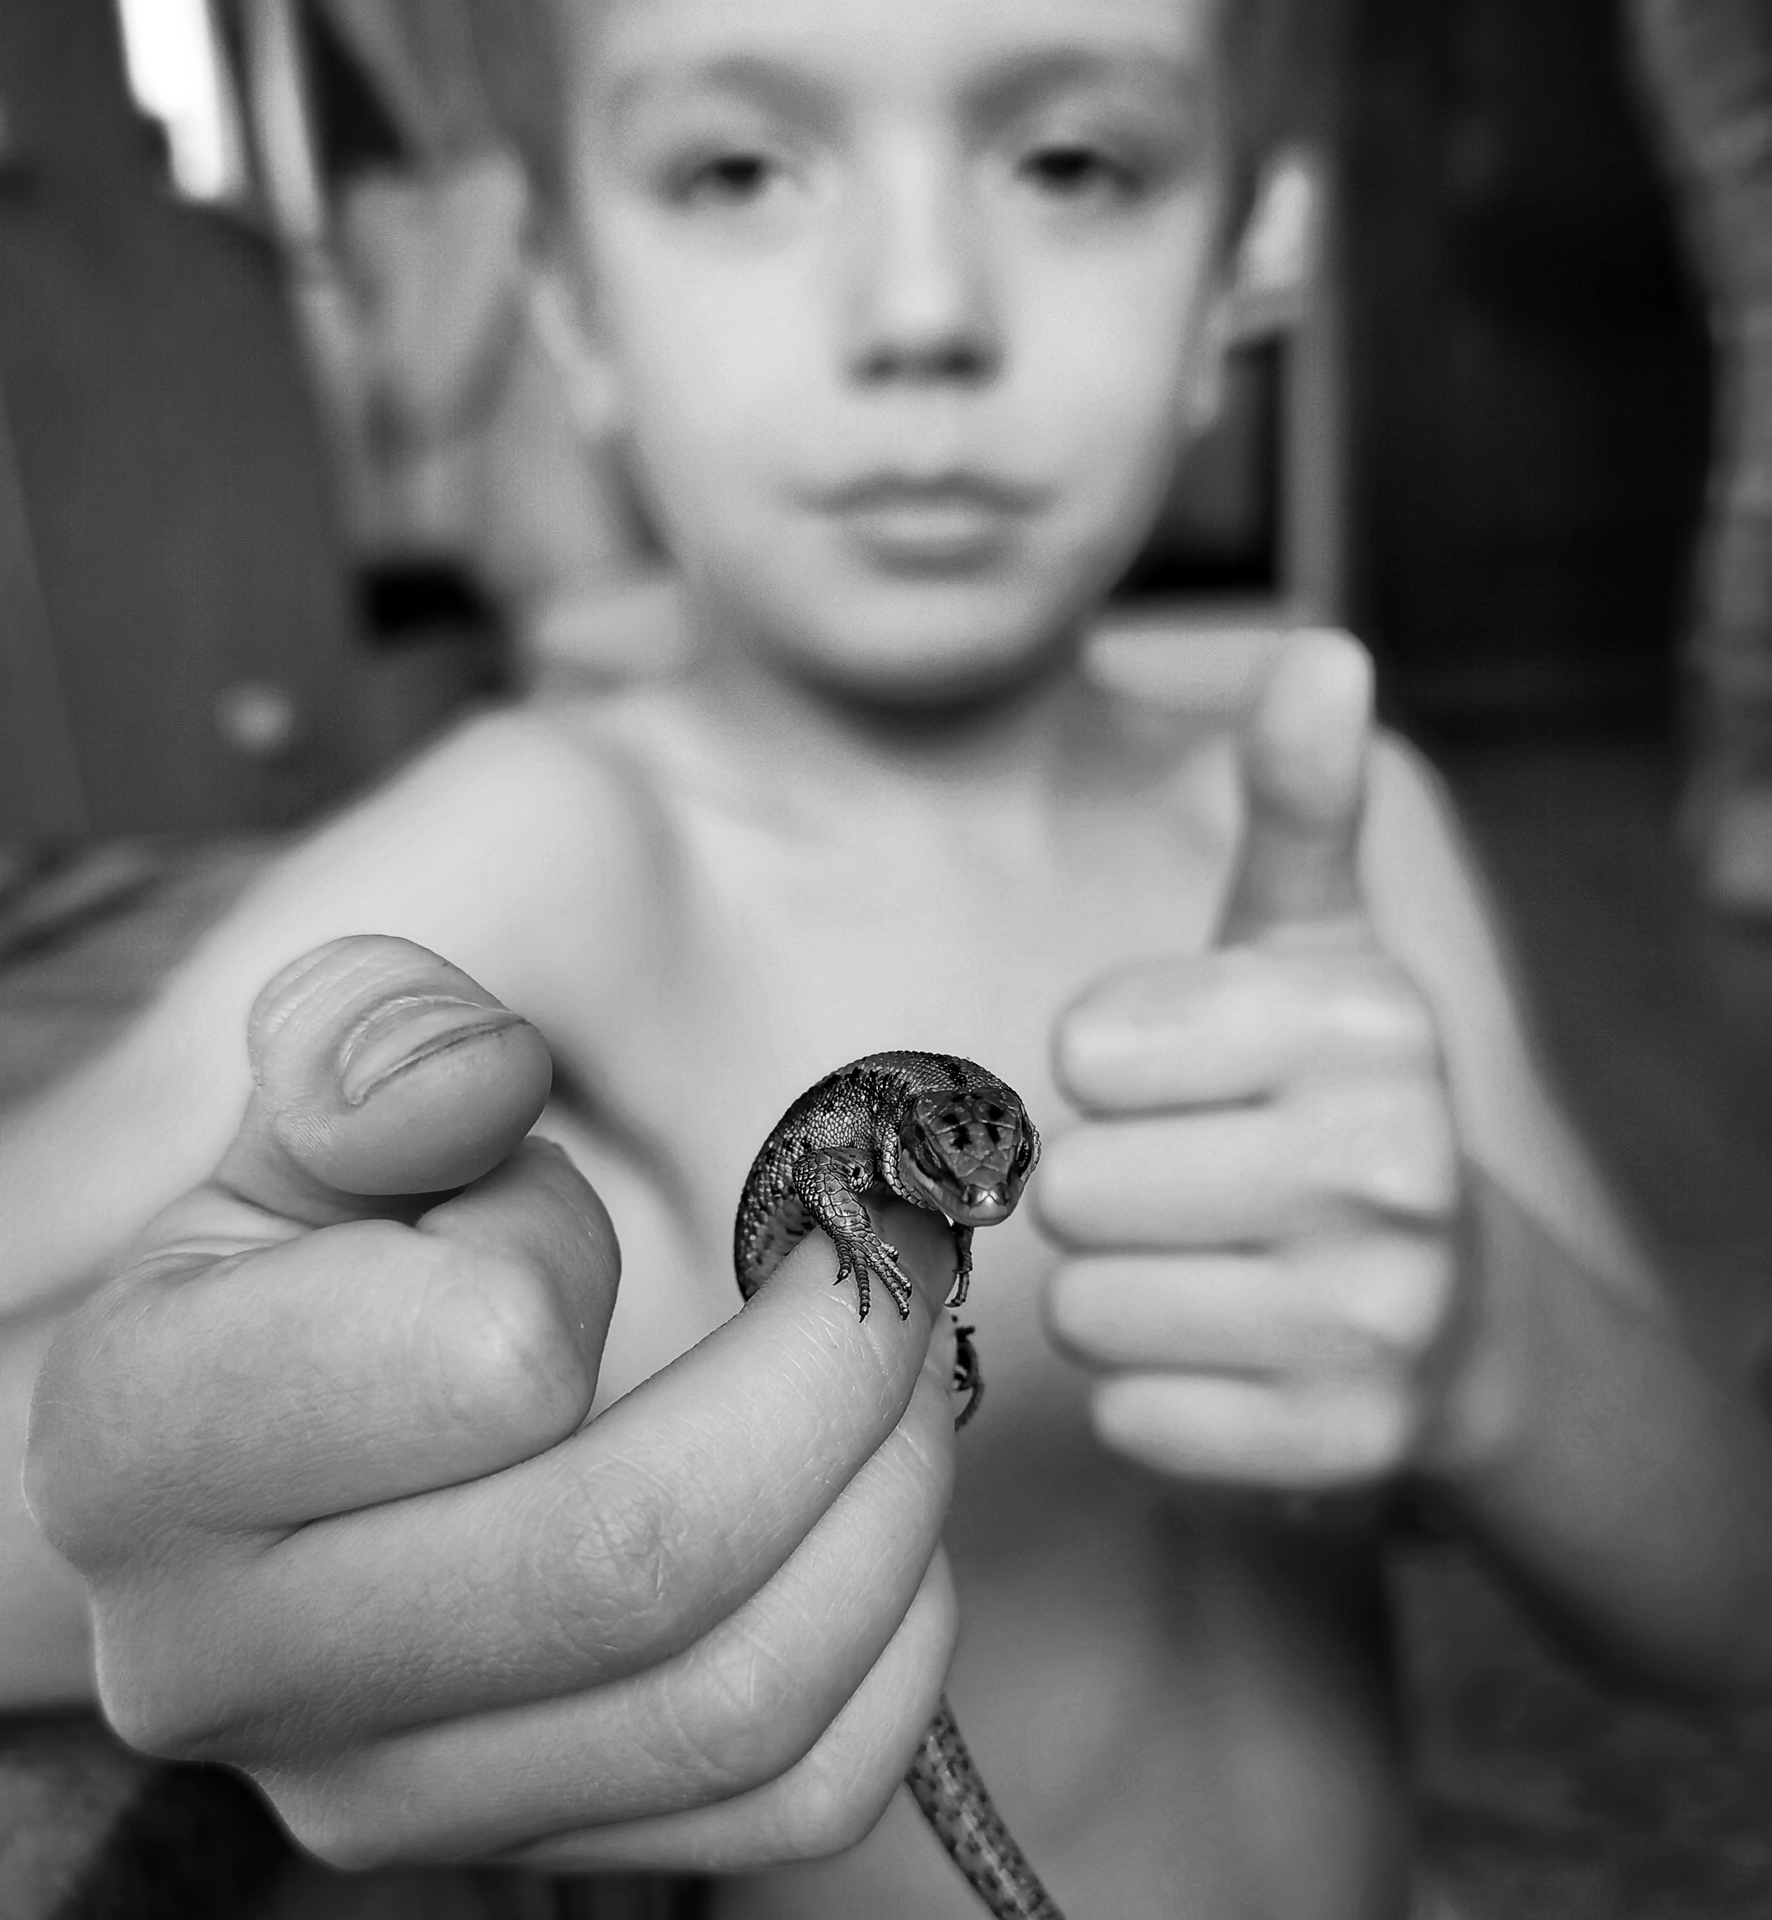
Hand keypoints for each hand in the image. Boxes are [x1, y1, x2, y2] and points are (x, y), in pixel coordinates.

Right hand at [25, 937, 958, 1873]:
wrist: (264, 1430)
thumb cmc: (307, 1234)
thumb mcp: (309, 1089)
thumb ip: (372, 1038)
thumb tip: (482, 1082)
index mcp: (149, 1439)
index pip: (480, 1360)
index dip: (572, 1243)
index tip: (574, 1184)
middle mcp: (236, 1662)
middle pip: (638, 1560)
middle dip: (839, 1372)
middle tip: (903, 1254)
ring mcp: (384, 1788)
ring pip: (733, 1702)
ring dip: (892, 1502)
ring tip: (917, 1369)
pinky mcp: (519, 1841)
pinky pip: (785, 1798)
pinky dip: (892, 1650)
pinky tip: (882, 1519)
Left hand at [1040, 632, 1466, 1491]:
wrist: (1465, 1316)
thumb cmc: (1335, 1106)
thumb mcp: (1317, 947)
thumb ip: (1298, 803)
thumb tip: (1325, 647)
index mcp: (1363, 1022)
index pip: (1083, 1048)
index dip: (1108, 1071)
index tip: (1180, 1083)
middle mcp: (1388, 1165)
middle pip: (1070, 1186)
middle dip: (1102, 1191)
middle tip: (1190, 1193)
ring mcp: (1374, 1318)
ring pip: (1085, 1308)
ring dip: (1116, 1295)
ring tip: (1210, 1273)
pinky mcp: (1342, 1446)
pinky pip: (1129, 1418)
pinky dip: (1152, 1397)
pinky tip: (1230, 1360)